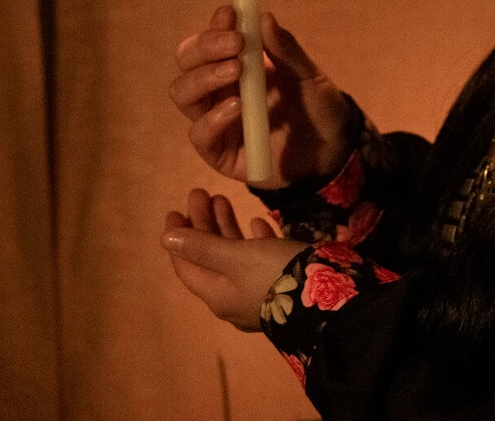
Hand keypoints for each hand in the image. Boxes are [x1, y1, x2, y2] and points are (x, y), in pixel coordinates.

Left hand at [162, 188, 307, 331]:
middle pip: (209, 258)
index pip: (186, 264)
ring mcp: (257, 293)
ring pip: (233, 257)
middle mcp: (232, 297)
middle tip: (202, 194)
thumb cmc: (276, 274)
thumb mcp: (237, 256)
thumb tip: (166, 239)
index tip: (175, 210)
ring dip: (227, 227)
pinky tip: (259, 222)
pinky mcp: (280, 287)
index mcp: (216, 293)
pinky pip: (259, 260)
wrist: (328, 300)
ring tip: (224, 199)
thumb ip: (202, 247)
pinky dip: (254, 240)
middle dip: (203, 225)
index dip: (178, 237)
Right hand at [172, 7, 353, 187]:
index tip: (231, 13)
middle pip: (187, 62)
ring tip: (236, 70)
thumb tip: (264, 18)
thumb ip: (286, 50)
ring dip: (205, 77)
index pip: (209, 41)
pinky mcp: (218, 153)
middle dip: (205, 47)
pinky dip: (214, 117)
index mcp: (235, 65)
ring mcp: (214, 121)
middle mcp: (218, 91)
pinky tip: (238, 107)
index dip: (215, 26)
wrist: (332, 152)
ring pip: (183, 94)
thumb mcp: (308, 75)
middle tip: (236, 43)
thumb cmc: (317, 108)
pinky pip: (199, 134)